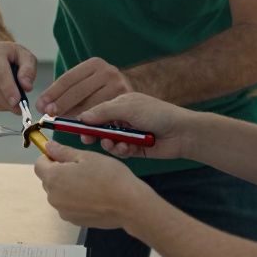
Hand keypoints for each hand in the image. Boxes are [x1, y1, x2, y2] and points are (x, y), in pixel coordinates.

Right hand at [0, 41, 36, 113]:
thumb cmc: (13, 57)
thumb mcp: (26, 57)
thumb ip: (29, 70)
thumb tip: (26, 87)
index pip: (0, 73)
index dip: (8, 89)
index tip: (16, 101)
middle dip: (7, 101)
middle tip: (20, 107)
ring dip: (3, 104)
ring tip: (14, 103)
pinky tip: (4, 101)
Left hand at [33, 142, 155, 228]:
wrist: (128, 205)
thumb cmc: (109, 176)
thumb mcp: (87, 157)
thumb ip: (63, 152)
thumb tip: (48, 146)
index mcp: (53, 178)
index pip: (39, 164)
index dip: (50, 157)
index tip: (65, 156)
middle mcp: (53, 197)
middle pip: (48, 180)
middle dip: (60, 172)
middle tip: (83, 168)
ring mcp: (63, 211)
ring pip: (59, 193)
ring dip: (68, 186)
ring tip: (90, 183)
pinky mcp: (73, 221)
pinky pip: (68, 206)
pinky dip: (76, 200)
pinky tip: (93, 197)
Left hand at [36, 57, 131, 117]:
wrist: (140, 85)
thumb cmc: (105, 87)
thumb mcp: (90, 80)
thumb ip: (70, 90)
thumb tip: (45, 106)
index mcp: (94, 64)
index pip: (68, 79)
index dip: (52, 93)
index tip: (41, 105)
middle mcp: (108, 72)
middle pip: (78, 91)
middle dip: (61, 106)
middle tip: (48, 117)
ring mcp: (119, 86)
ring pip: (92, 106)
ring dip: (75, 118)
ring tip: (63, 125)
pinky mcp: (127, 102)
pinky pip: (105, 117)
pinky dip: (93, 126)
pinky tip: (83, 132)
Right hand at [75, 92, 189, 159]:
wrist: (183, 132)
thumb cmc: (157, 113)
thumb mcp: (127, 107)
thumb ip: (103, 111)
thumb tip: (82, 116)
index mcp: (119, 105)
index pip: (95, 111)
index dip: (84, 119)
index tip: (73, 126)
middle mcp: (122, 119)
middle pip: (99, 128)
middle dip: (92, 134)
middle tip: (87, 140)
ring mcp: (128, 135)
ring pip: (108, 142)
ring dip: (109, 144)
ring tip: (113, 144)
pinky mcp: (134, 149)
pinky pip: (120, 152)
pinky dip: (121, 151)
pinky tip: (127, 148)